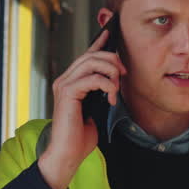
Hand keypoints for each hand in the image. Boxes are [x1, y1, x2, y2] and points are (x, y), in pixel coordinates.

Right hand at [37, 28, 126, 188]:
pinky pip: (92, 78)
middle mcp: (64, 80)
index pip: (85, 56)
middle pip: (90, 55)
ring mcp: (64, 85)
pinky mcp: (67, 93)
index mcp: (70, 83)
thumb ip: (99, 93)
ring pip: (91, 62)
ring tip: (117, 87)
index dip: (98, 44)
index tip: (111, 34)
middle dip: (112, 60)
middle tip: (124, 73)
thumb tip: (113, 80)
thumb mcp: (95, 110)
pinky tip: (111, 98)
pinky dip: (106, 85)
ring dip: (110, 71)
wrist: (68, 154)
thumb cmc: (80, 137)